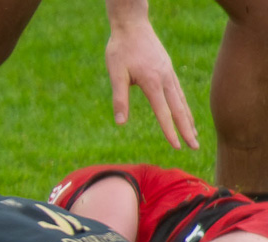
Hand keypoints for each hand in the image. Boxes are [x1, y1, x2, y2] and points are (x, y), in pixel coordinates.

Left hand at [106, 19, 197, 148]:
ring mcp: (169, 73)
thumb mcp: (115, 74)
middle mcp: (165, 78)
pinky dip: (183, 104)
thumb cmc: (120, 49)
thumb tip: (121, 122)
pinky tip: (184, 112)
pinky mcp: (168, 69)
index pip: (163, 112)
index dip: (170, 131)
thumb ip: (119, 98)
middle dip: (187, 129)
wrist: (132, 25)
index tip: (177, 146)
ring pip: (181, 100)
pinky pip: (178, 91)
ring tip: (194, 135)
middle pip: (179, 109)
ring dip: (187, 118)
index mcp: (152, 82)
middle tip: (195, 147)